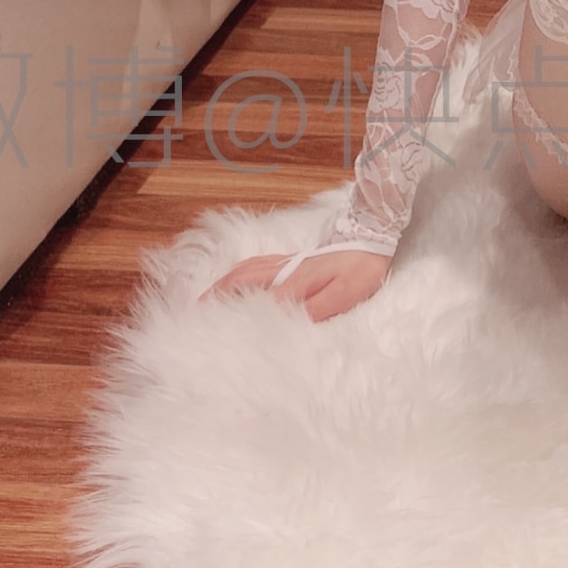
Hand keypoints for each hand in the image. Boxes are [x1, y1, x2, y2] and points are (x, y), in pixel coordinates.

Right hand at [205, 248, 392, 320]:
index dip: (233, 318)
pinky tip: (235, 281)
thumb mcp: (342, 294)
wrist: (373, 232)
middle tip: (194, 314)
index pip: (255, 303)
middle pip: (237, 281)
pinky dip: (235, 275)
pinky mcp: (290, 257)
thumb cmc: (360, 268)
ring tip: (205, 301)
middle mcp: (280, 268)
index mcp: (291, 281)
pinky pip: (252, 266)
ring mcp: (283, 260)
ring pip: (242, 271)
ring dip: (221, 285)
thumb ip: (311, 309)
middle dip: (214, 297)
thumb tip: (279, 322)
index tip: (212, 334)